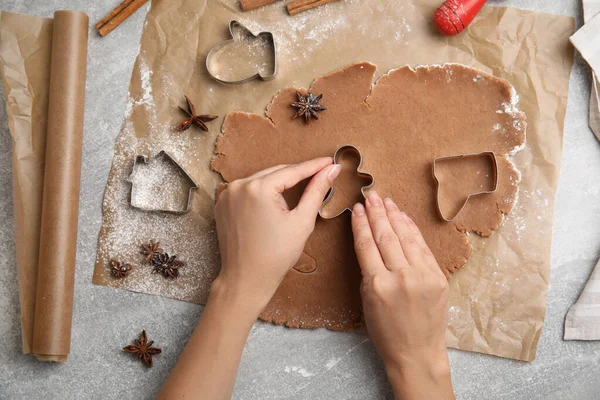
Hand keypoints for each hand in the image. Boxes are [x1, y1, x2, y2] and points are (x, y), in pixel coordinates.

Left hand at [213, 157, 340, 315]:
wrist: (246, 280)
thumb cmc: (275, 256)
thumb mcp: (301, 221)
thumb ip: (317, 191)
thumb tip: (331, 170)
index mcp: (258, 188)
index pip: (293, 171)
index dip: (314, 166)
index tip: (330, 162)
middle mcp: (238, 186)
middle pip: (276, 172)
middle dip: (298, 174)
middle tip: (321, 173)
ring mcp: (227, 194)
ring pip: (261, 179)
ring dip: (280, 182)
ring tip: (301, 187)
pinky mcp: (222, 203)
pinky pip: (247, 189)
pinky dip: (262, 191)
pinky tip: (275, 199)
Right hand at [351, 192, 452, 398]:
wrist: (417, 353)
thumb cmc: (386, 332)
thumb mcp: (367, 302)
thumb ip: (369, 272)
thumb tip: (370, 242)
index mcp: (378, 285)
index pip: (366, 245)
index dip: (360, 224)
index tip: (356, 209)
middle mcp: (401, 277)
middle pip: (386, 236)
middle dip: (377, 213)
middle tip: (371, 195)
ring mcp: (423, 276)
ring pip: (405, 237)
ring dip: (395, 216)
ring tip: (386, 201)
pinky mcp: (438, 277)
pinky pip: (422, 247)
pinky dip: (412, 230)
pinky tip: (404, 218)